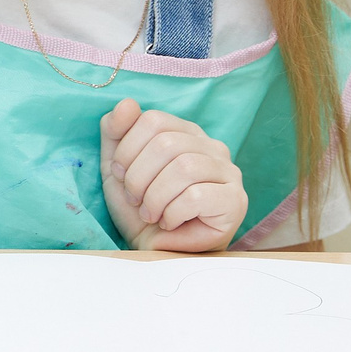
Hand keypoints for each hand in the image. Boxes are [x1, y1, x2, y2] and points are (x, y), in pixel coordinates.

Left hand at [100, 99, 245, 251]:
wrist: (155, 248)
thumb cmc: (140, 207)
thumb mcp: (117, 167)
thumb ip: (116, 132)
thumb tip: (127, 103)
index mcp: (185, 132)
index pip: (153, 120)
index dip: (128, 149)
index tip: (121, 175)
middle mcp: (212, 146)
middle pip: (167, 143)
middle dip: (139, 177)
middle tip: (135, 199)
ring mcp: (228, 172)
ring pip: (184, 168)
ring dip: (154, 197)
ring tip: (150, 213)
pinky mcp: (235, 201)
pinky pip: (196, 196)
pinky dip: (172, 212)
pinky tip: (169, 222)